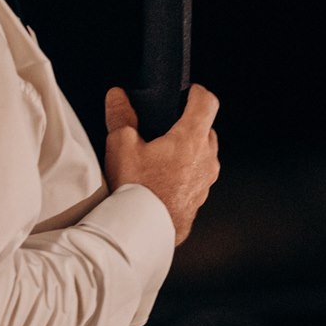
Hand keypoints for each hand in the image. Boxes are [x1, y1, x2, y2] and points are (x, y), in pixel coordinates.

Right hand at [103, 85, 219, 245]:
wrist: (144, 232)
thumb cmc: (136, 189)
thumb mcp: (121, 146)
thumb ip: (121, 115)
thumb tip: (117, 96)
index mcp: (191, 139)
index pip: (207, 102)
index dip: (197, 93)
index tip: (186, 92)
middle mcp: (206, 157)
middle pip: (206, 128)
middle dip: (189, 123)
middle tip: (165, 127)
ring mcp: (206, 179)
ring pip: (204, 153)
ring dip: (188, 149)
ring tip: (161, 155)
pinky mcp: (201, 197)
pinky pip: (198, 175)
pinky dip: (186, 171)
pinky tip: (163, 177)